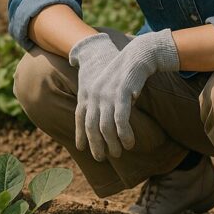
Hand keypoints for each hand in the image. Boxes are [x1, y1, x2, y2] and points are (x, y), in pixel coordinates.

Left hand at [68, 29, 178, 161]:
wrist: (135, 56)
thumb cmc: (121, 72)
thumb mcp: (105, 85)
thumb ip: (100, 99)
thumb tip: (99, 119)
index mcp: (87, 92)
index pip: (79, 117)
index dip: (80, 134)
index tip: (81, 148)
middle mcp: (94, 94)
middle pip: (90, 126)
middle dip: (95, 144)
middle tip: (101, 157)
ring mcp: (107, 95)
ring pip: (105, 127)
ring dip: (111, 143)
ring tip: (118, 153)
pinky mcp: (121, 95)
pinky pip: (120, 120)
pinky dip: (124, 134)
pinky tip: (129, 143)